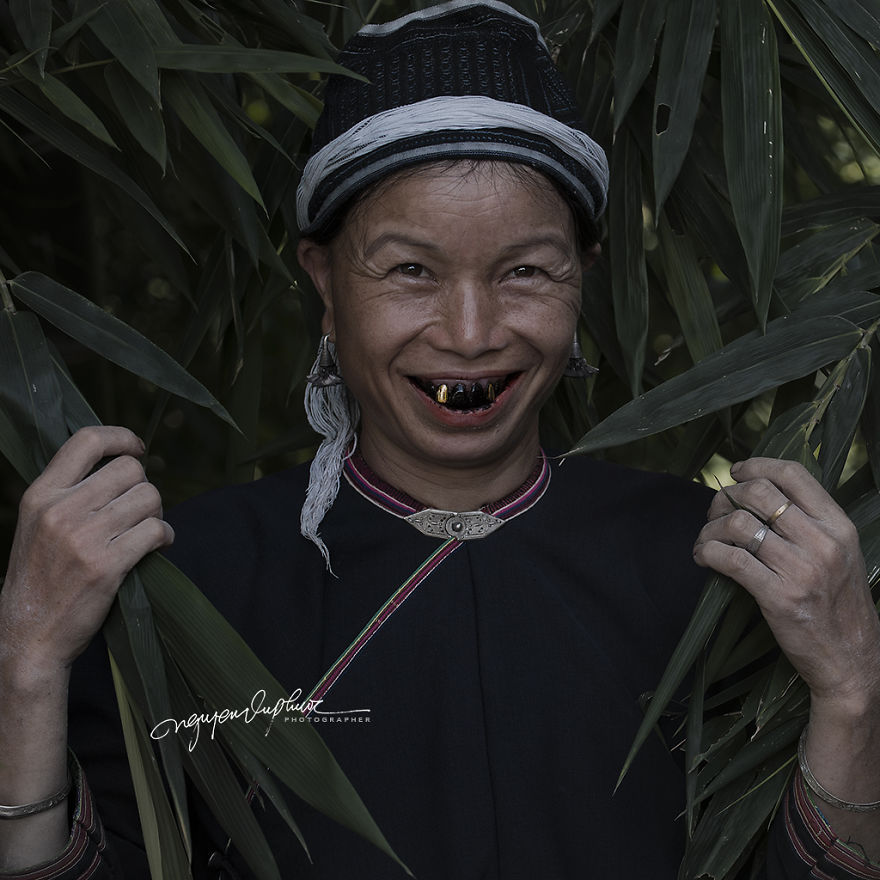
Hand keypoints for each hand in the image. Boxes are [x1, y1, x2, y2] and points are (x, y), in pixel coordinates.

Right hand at [0, 426, 173, 677]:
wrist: (28, 638)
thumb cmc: (39, 579)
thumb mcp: (36, 525)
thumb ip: (68, 494)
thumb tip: (121, 467)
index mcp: (40, 495)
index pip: (86, 440)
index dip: (121, 437)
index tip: (137, 448)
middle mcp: (60, 511)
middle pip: (130, 470)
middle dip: (143, 487)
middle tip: (140, 510)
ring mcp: (84, 538)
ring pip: (149, 497)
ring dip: (157, 512)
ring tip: (147, 529)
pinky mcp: (107, 566)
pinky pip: (155, 530)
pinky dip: (165, 535)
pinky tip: (158, 544)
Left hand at [692, 457, 879, 711]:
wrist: (852, 662)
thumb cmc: (839, 606)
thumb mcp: (840, 555)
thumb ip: (809, 525)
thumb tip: (758, 495)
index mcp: (839, 526)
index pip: (793, 474)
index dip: (757, 466)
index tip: (735, 473)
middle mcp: (823, 542)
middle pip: (759, 493)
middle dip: (726, 498)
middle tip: (714, 513)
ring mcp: (802, 569)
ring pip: (738, 524)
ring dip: (710, 528)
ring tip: (705, 541)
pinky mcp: (779, 597)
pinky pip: (730, 559)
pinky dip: (707, 552)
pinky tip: (703, 558)